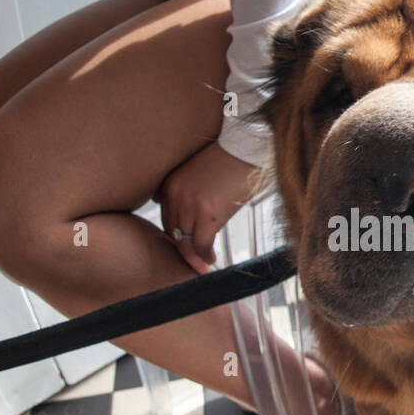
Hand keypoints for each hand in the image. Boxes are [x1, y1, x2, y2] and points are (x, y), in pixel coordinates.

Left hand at [160, 143, 259, 274]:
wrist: (247, 149)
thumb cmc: (229, 159)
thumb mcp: (197, 171)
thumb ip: (185, 190)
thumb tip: (185, 216)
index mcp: (170, 184)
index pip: (167, 219)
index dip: (177, 236)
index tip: (186, 246)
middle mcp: (175, 195)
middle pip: (174, 233)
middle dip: (184, 249)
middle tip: (194, 262)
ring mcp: (190, 205)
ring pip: (185, 242)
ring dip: (195, 257)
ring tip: (203, 265)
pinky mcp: (208, 213)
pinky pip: (201, 244)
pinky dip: (205, 256)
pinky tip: (212, 259)